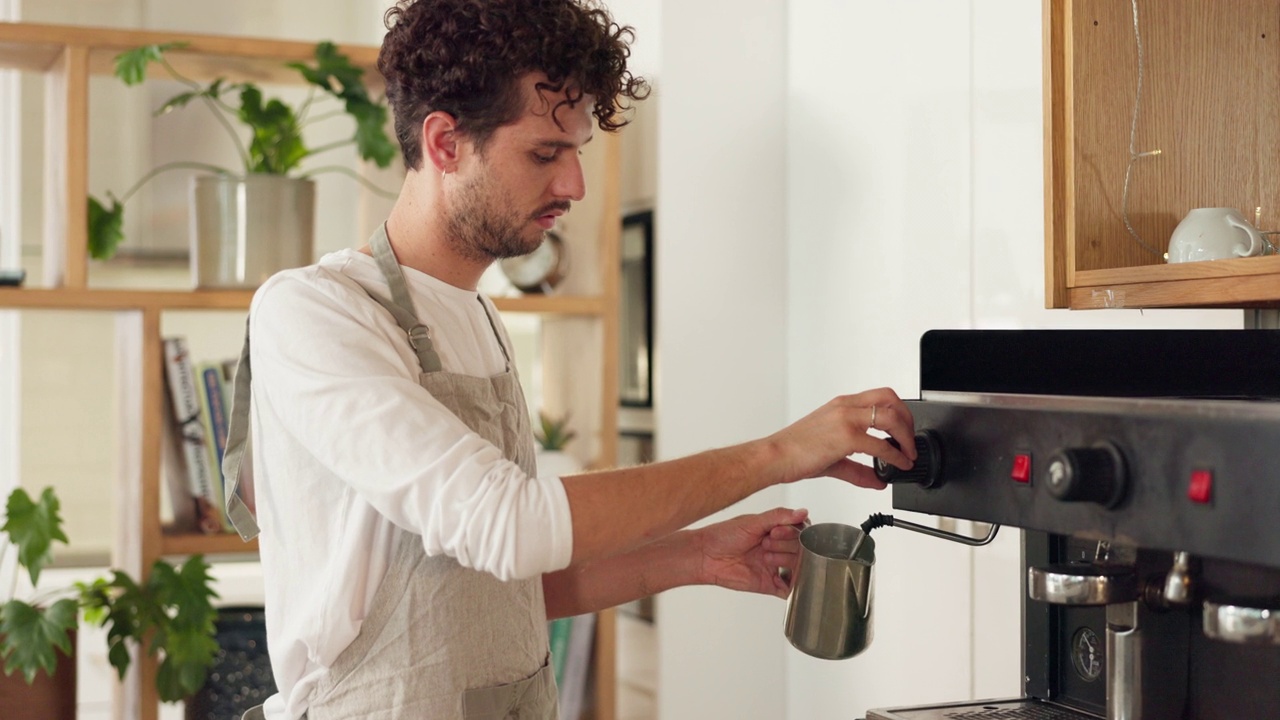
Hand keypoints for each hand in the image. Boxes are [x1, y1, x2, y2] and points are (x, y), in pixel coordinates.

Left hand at [695, 507, 807, 598]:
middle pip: (800, 549)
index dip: (791, 533)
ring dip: (784, 561)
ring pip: (797, 568)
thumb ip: (778, 516)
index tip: (775, 532)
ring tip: (765, 557)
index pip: (799, 532)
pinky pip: (787, 589)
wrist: (705, 555)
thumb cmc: (723, 535)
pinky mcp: (769, 584)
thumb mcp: (752, 521)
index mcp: (775, 531)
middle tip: (766, 544)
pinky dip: (789, 586)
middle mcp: (777, 548)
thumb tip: (802, 512)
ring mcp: (774, 567)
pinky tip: (777, 577)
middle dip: (785, 546)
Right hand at [764, 387, 915, 488]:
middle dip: (908, 421)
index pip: (880, 397)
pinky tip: (897, 465)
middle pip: (890, 399)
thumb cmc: (794, 451)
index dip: (899, 413)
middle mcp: (845, 407)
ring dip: (906, 437)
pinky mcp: (845, 436)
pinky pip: (880, 444)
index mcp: (841, 405)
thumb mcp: (832, 458)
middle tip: (910, 441)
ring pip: (891, 416)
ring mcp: (846, 419)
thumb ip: (858, 469)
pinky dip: (895, 455)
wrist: (774, 457)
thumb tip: (878, 480)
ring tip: (908, 454)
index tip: (903, 432)